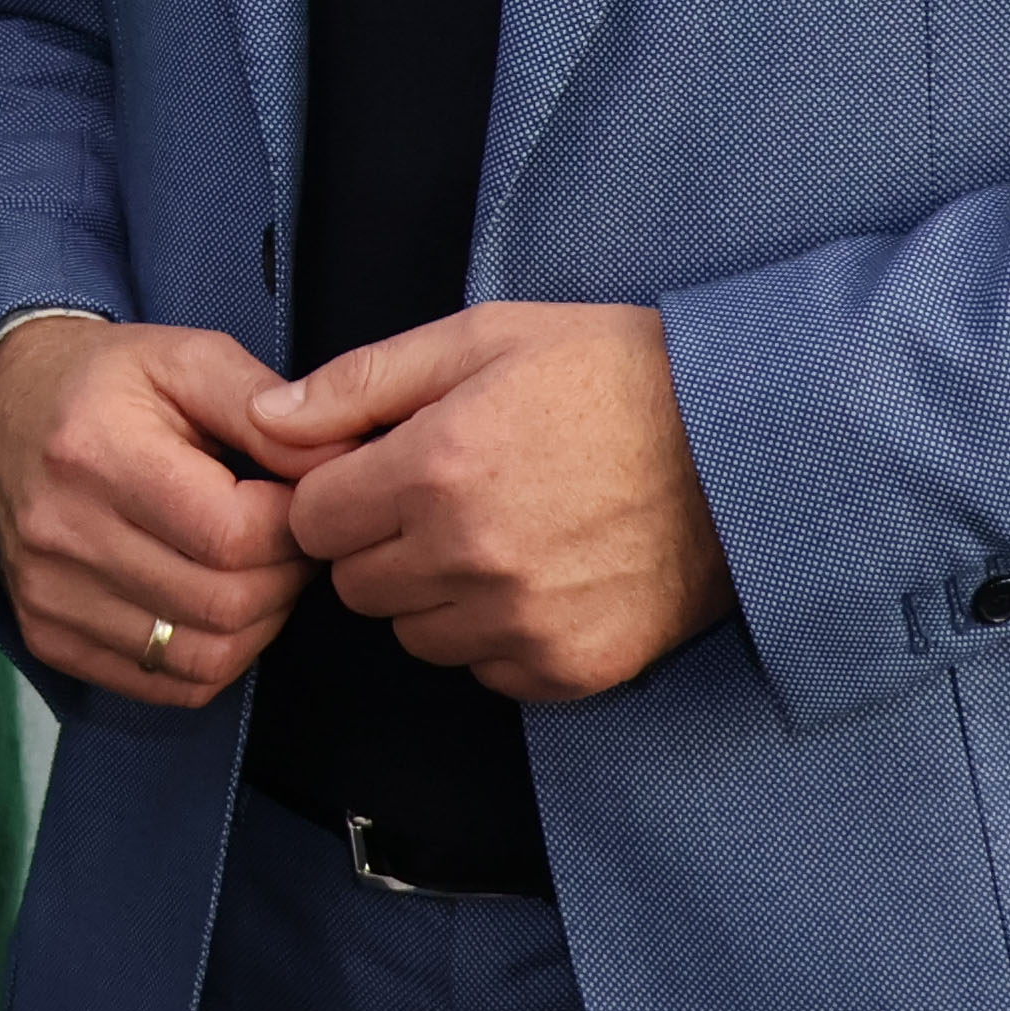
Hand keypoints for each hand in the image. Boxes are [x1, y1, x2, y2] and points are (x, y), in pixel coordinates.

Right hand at [0, 316, 305, 704]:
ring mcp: (48, 594)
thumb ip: (261, 404)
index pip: (234, 535)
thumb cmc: (106, 382)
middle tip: (291, 540)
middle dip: (286, 578)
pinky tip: (216, 606)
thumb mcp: (185, 357)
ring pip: (202, 658)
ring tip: (259, 571)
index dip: (297, 527)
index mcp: (97, 452)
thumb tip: (334, 463)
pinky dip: (213, 657)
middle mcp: (62, 533)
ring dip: (258, 624)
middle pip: (224, 605)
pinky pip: (164, 686)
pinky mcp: (47, 635)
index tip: (303, 500)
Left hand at [254, 303, 734, 706]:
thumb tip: (265, 418)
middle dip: (381, 543)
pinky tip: (543, 577)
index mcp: (435, 468)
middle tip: (444, 499)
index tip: (379, 473)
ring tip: (501, 534)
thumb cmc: (613, 374)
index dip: (338, 493)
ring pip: (416, 634)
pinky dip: (498, 636)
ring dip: (436, 594)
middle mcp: (470, 557)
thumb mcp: (481, 338)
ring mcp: (523, 622)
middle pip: (356, 585)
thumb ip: (360, 384)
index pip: (311, 520)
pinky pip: (487, 672)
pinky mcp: (572, 668)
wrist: (744, 441)